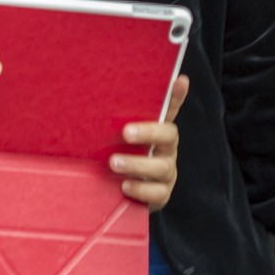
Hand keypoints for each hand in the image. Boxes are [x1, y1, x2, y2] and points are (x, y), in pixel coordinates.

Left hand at [113, 75, 187, 211]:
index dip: (176, 96)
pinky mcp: (161, 193)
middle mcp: (166, 149)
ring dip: (136, 164)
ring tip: (113, 163)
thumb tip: (95, 92)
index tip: (179, 80)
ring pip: (161, 167)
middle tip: (125, 133)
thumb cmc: (119, 157)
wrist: (120, 193)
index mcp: (157, 131)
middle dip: (149, 132)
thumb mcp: (116, 138)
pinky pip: (158, 192)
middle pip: (169, 135)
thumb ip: (113, 121)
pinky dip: (141, 189)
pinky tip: (125, 186)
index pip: (170, 109)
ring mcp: (166, 172)